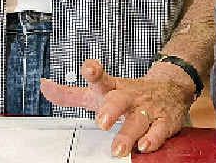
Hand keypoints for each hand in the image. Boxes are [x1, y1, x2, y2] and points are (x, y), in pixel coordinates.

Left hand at [41, 59, 193, 156]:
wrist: (171, 89)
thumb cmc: (129, 94)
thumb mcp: (99, 92)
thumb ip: (70, 94)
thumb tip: (44, 86)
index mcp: (113, 88)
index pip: (102, 78)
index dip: (94, 72)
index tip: (88, 67)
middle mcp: (130, 97)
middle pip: (120, 100)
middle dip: (112, 110)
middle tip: (102, 122)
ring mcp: (148, 109)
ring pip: (138, 120)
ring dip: (128, 134)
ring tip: (118, 148)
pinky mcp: (165, 121)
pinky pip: (160, 131)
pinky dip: (153, 139)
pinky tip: (144, 146)